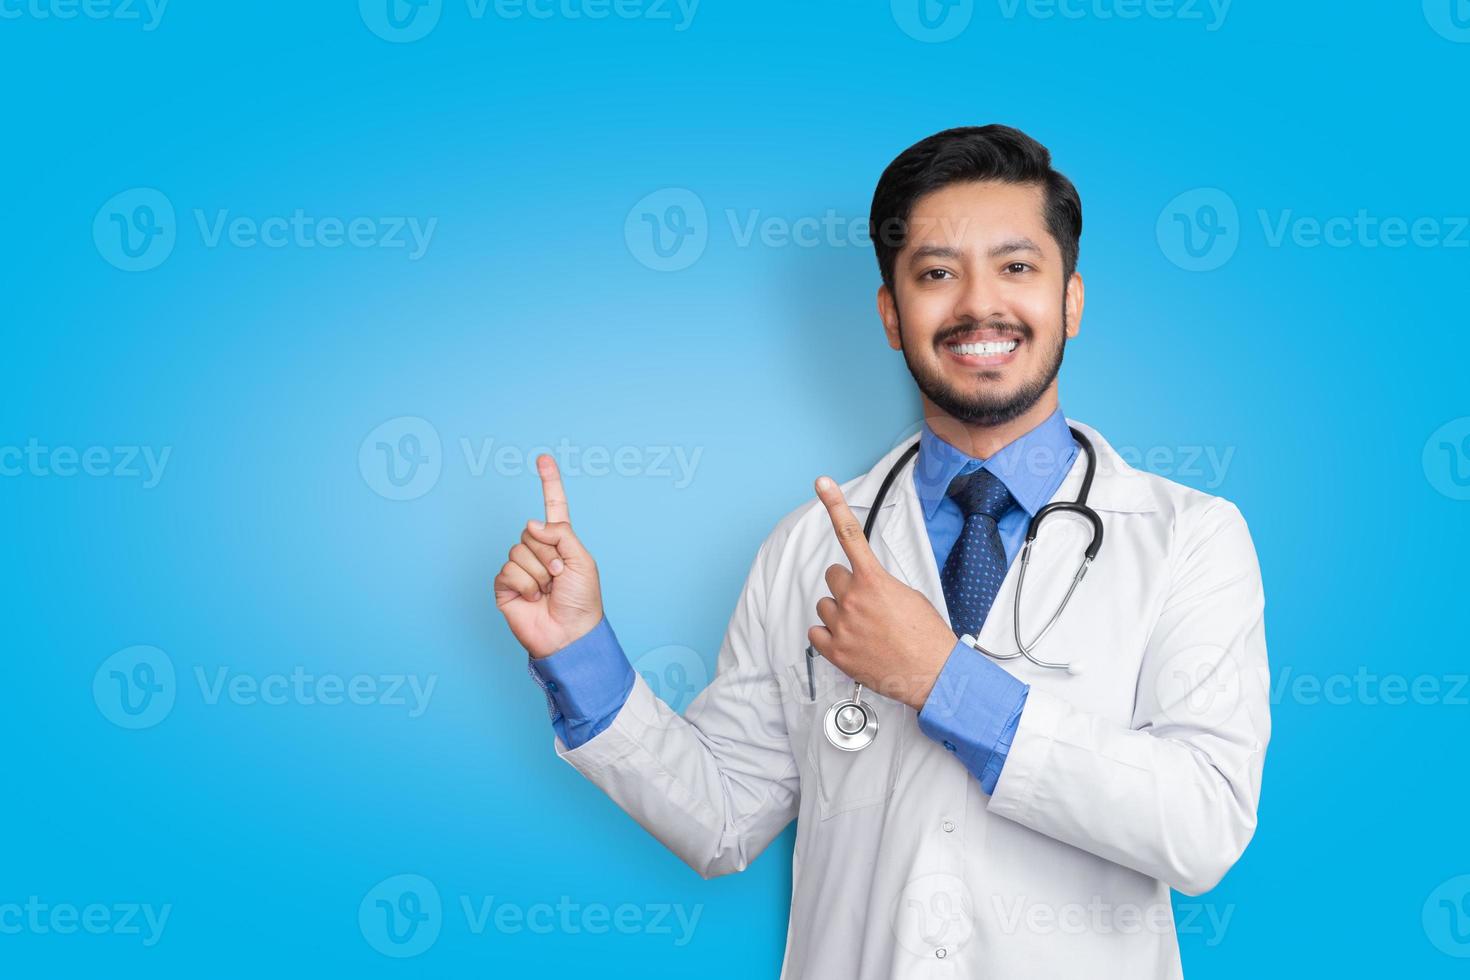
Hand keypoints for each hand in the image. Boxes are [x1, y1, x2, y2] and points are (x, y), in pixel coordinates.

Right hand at [494, 454, 603, 658]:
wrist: (569, 634)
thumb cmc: (582, 601)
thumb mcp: (582, 559)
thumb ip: (560, 533)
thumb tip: (530, 523)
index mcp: (560, 541)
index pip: (553, 505)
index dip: (549, 482)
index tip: (543, 459)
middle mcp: (538, 550)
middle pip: (531, 531)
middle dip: (548, 554)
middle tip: (559, 577)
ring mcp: (520, 567)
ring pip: (519, 550)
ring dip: (538, 572)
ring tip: (548, 590)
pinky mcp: (505, 584)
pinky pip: (508, 569)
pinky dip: (524, 584)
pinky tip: (533, 598)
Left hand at [807, 475, 956, 709]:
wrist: (932, 674)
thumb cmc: (927, 636)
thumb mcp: (909, 596)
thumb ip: (880, 584)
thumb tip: (866, 585)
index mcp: (873, 581)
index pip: (849, 535)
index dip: (834, 504)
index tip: (822, 483)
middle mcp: (852, 600)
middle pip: (832, 577)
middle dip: (845, 586)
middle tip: (865, 602)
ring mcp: (841, 626)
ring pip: (824, 605)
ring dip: (838, 612)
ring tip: (862, 627)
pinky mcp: (835, 652)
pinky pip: (816, 632)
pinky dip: (829, 636)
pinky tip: (849, 641)